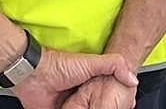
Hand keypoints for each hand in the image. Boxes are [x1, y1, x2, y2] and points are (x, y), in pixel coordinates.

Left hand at [10, 49, 136, 108]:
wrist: (32, 74)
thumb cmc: (58, 65)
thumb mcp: (90, 62)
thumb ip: (112, 65)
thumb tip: (132, 79)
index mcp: (86, 85)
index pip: (101, 98)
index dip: (108, 102)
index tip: (120, 105)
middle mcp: (77, 97)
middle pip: (91, 107)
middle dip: (96, 107)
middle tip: (99, 108)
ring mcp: (66, 107)